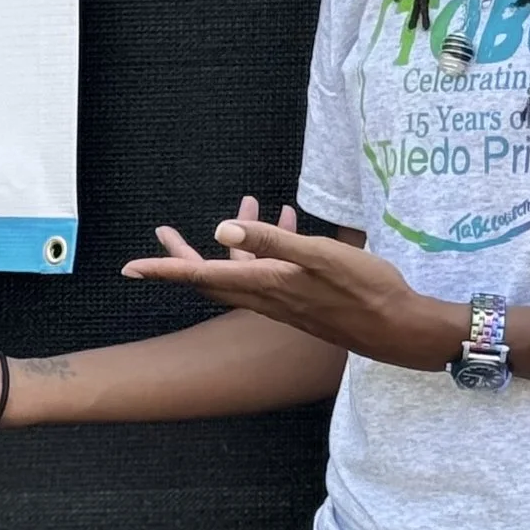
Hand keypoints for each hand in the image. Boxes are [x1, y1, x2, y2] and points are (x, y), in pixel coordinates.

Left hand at [121, 197, 461, 371]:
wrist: (399, 328)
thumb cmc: (366, 290)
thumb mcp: (320, 257)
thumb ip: (273, 242)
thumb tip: (223, 230)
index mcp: (265, 284)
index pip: (201, 274)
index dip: (164, 268)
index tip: (130, 267)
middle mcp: (266, 297)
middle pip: (211, 276)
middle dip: (184, 254)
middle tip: (163, 231)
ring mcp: (283, 300)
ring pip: (242, 270)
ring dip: (235, 242)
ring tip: (249, 201)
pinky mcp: (301, 299)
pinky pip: (271, 270)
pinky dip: (268, 247)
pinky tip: (290, 221)